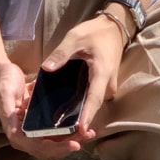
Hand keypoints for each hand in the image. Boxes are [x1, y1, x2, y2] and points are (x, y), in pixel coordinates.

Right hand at [0, 59, 83, 159]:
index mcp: (16, 133)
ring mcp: (33, 130)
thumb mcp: (4, 95)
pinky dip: (69, 131)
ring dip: (72, 140)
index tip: (75, 144)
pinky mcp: (39, 123)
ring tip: (89, 133)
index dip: (58, 148)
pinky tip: (81, 124)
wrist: (0, 72)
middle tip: (87, 136)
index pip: (40, 147)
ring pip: (56, 143)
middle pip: (51, 149)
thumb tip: (13, 133)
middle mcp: (25, 136)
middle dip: (69, 145)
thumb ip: (8, 113)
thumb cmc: (2, 83)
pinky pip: (56, 132)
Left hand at [40, 13, 124, 138]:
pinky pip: (93, 98)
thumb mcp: (75, 38)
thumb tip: (46, 68)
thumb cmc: (95, 33)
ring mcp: (108, 86)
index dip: (87, 115)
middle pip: (94, 106)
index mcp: (102, 73)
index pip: (94, 98)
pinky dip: (82, 104)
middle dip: (79, 119)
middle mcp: (108, 84)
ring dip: (80, 113)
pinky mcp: (104, 85)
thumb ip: (61, 53)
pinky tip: (67, 107)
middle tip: (59, 130)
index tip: (81, 130)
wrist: (114, 28)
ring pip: (93, 103)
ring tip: (59, 122)